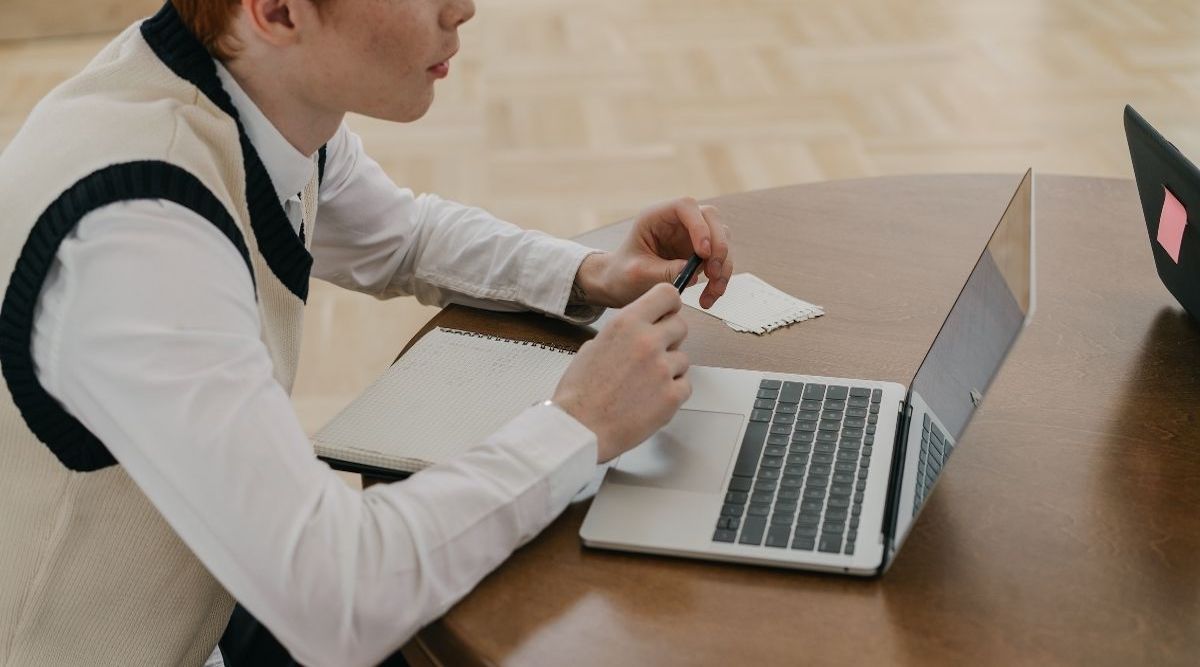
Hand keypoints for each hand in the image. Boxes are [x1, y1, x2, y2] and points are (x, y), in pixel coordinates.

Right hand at [553, 283, 690, 461]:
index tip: (667, 313)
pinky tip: (649, 399)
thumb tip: (643, 329)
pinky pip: (685, 385)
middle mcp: (648, 341)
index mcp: (627, 323)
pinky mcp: (672, 396)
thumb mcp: (595, 345)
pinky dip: (671, 392)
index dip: (669, 305)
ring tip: (643, 384)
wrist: (579, 428)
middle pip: (681, 325)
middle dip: (669, 339)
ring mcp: (663, 369)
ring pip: (683, 359)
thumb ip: (625, 333)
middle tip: (652, 355)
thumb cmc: (580, 393)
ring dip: (669, 369)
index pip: (667, 294)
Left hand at [575, 197, 733, 308]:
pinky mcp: (698, 253)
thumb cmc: (621, 274)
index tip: (702, 252)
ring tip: (712, 293)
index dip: (699, 225)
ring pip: (721, 240)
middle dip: (718, 246)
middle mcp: (677, 222)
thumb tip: (694, 273)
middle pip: (711, 219)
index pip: (686, 206)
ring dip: (722, 267)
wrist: (619, 285)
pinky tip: (709, 297)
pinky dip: (719, 279)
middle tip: (713, 273)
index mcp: (656, 216)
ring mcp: (690, 236)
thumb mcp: (637, 274)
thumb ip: (664, 271)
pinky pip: (719, 260)